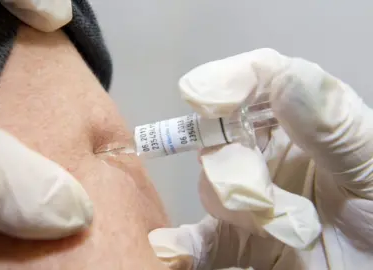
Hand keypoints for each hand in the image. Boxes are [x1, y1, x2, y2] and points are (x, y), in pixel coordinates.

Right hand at [149, 48, 372, 268]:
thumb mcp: (372, 166)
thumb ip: (332, 125)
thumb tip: (283, 77)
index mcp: (308, 120)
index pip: (261, 78)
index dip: (228, 80)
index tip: (201, 99)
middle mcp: (274, 151)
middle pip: (224, 133)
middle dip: (235, 164)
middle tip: (261, 198)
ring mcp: (254, 197)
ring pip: (213, 185)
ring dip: (237, 211)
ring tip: (287, 234)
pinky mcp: (240, 242)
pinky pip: (202, 241)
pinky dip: (183, 246)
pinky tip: (172, 250)